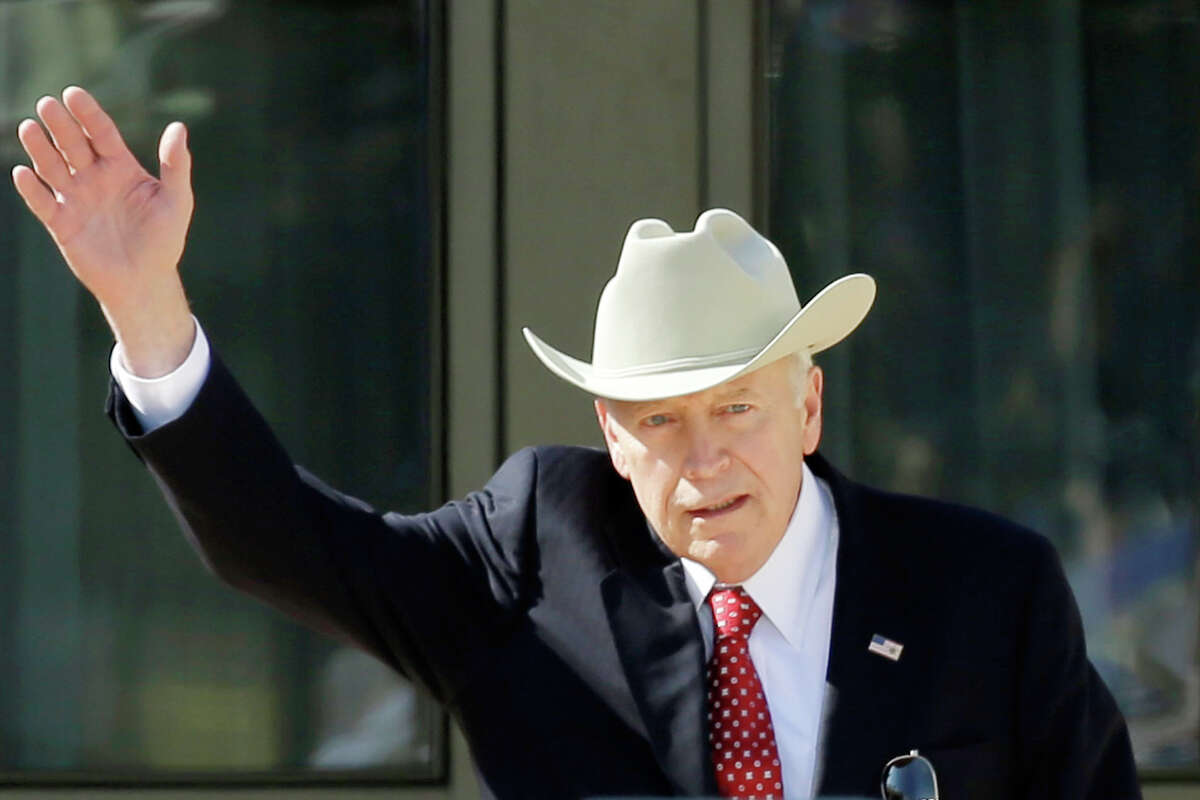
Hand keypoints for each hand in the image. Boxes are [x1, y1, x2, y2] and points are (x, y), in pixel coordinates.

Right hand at [11, 86, 195, 375]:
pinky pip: (42, 203)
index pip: (101, 134)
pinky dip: (32, 189)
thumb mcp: (176, 201)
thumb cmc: (164, 240)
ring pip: (52, 168)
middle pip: (73, 145)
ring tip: (29, 128)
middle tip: (48, 104)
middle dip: (61, 125)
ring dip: (40, 149)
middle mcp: (94, 178)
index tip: (73, 94)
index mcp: (120, 168)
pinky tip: (23, 173)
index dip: (88, 114)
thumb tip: (179, 127)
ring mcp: (75, 199)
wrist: (145, 282)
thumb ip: (175, 166)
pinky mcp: (62, 223)